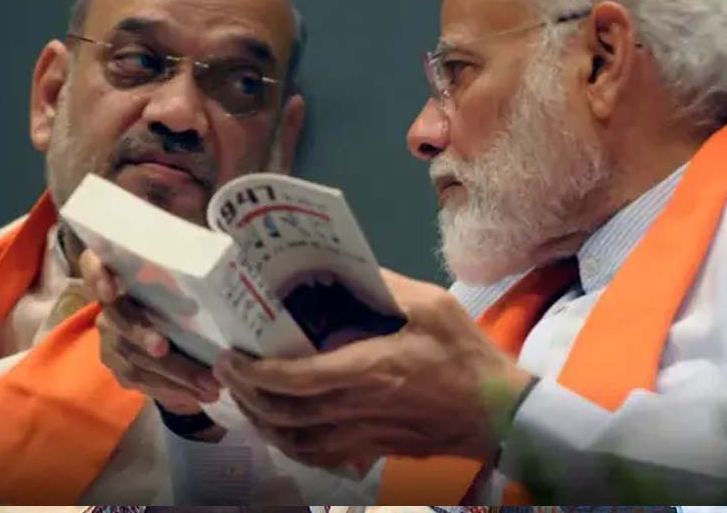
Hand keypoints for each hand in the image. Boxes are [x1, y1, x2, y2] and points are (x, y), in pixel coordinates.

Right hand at [82, 249, 221, 416]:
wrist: (169, 313)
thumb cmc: (182, 281)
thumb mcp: (183, 263)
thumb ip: (191, 252)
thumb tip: (222, 242)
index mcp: (117, 272)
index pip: (95, 265)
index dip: (97, 276)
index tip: (110, 289)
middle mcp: (109, 308)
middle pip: (121, 322)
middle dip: (145, 337)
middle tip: (163, 348)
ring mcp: (112, 341)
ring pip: (134, 359)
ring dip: (172, 374)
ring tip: (206, 385)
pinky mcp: (121, 368)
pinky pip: (142, 382)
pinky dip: (171, 391)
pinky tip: (197, 397)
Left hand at [214, 268, 532, 469]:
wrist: (497, 411)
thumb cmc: (465, 355)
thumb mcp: (433, 306)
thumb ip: (387, 287)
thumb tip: (349, 270)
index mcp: (369, 370)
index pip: (296, 379)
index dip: (256, 373)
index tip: (232, 357)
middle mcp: (358, 408)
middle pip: (286, 414)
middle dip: (249, 395)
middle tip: (229, 373)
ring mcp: (365, 435)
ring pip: (297, 442)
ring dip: (264, 424)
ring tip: (247, 399)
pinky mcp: (374, 449)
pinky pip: (321, 456)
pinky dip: (292, 446)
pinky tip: (284, 430)